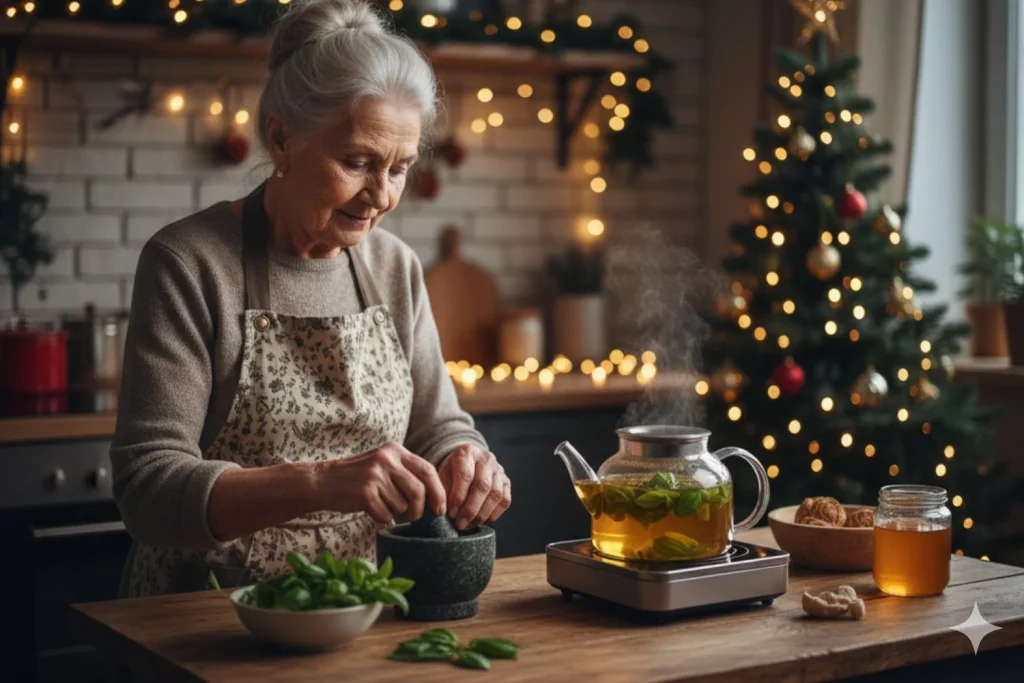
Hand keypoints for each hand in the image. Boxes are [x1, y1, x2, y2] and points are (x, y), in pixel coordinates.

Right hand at [318, 442, 445, 524]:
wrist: (322, 481)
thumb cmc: (357, 478)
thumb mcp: (383, 465)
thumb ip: (406, 474)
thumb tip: (435, 498)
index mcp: (395, 450)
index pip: (428, 470)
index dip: (438, 491)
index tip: (441, 508)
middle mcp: (387, 459)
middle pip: (418, 490)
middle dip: (419, 510)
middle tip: (413, 518)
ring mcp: (375, 474)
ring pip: (402, 505)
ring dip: (395, 514)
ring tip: (382, 506)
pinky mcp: (365, 492)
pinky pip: (385, 515)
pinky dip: (381, 518)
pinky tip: (371, 510)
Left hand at [437, 444, 510, 529]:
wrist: (466, 465)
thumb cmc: (451, 472)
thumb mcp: (441, 475)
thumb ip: (442, 490)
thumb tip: (444, 511)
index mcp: (467, 452)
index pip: (465, 475)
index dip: (458, 497)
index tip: (450, 513)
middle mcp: (486, 458)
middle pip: (483, 486)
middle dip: (470, 509)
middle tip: (460, 524)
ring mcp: (499, 470)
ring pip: (496, 494)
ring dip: (481, 514)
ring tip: (468, 525)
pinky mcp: (506, 482)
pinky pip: (505, 501)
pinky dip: (493, 514)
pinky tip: (481, 521)